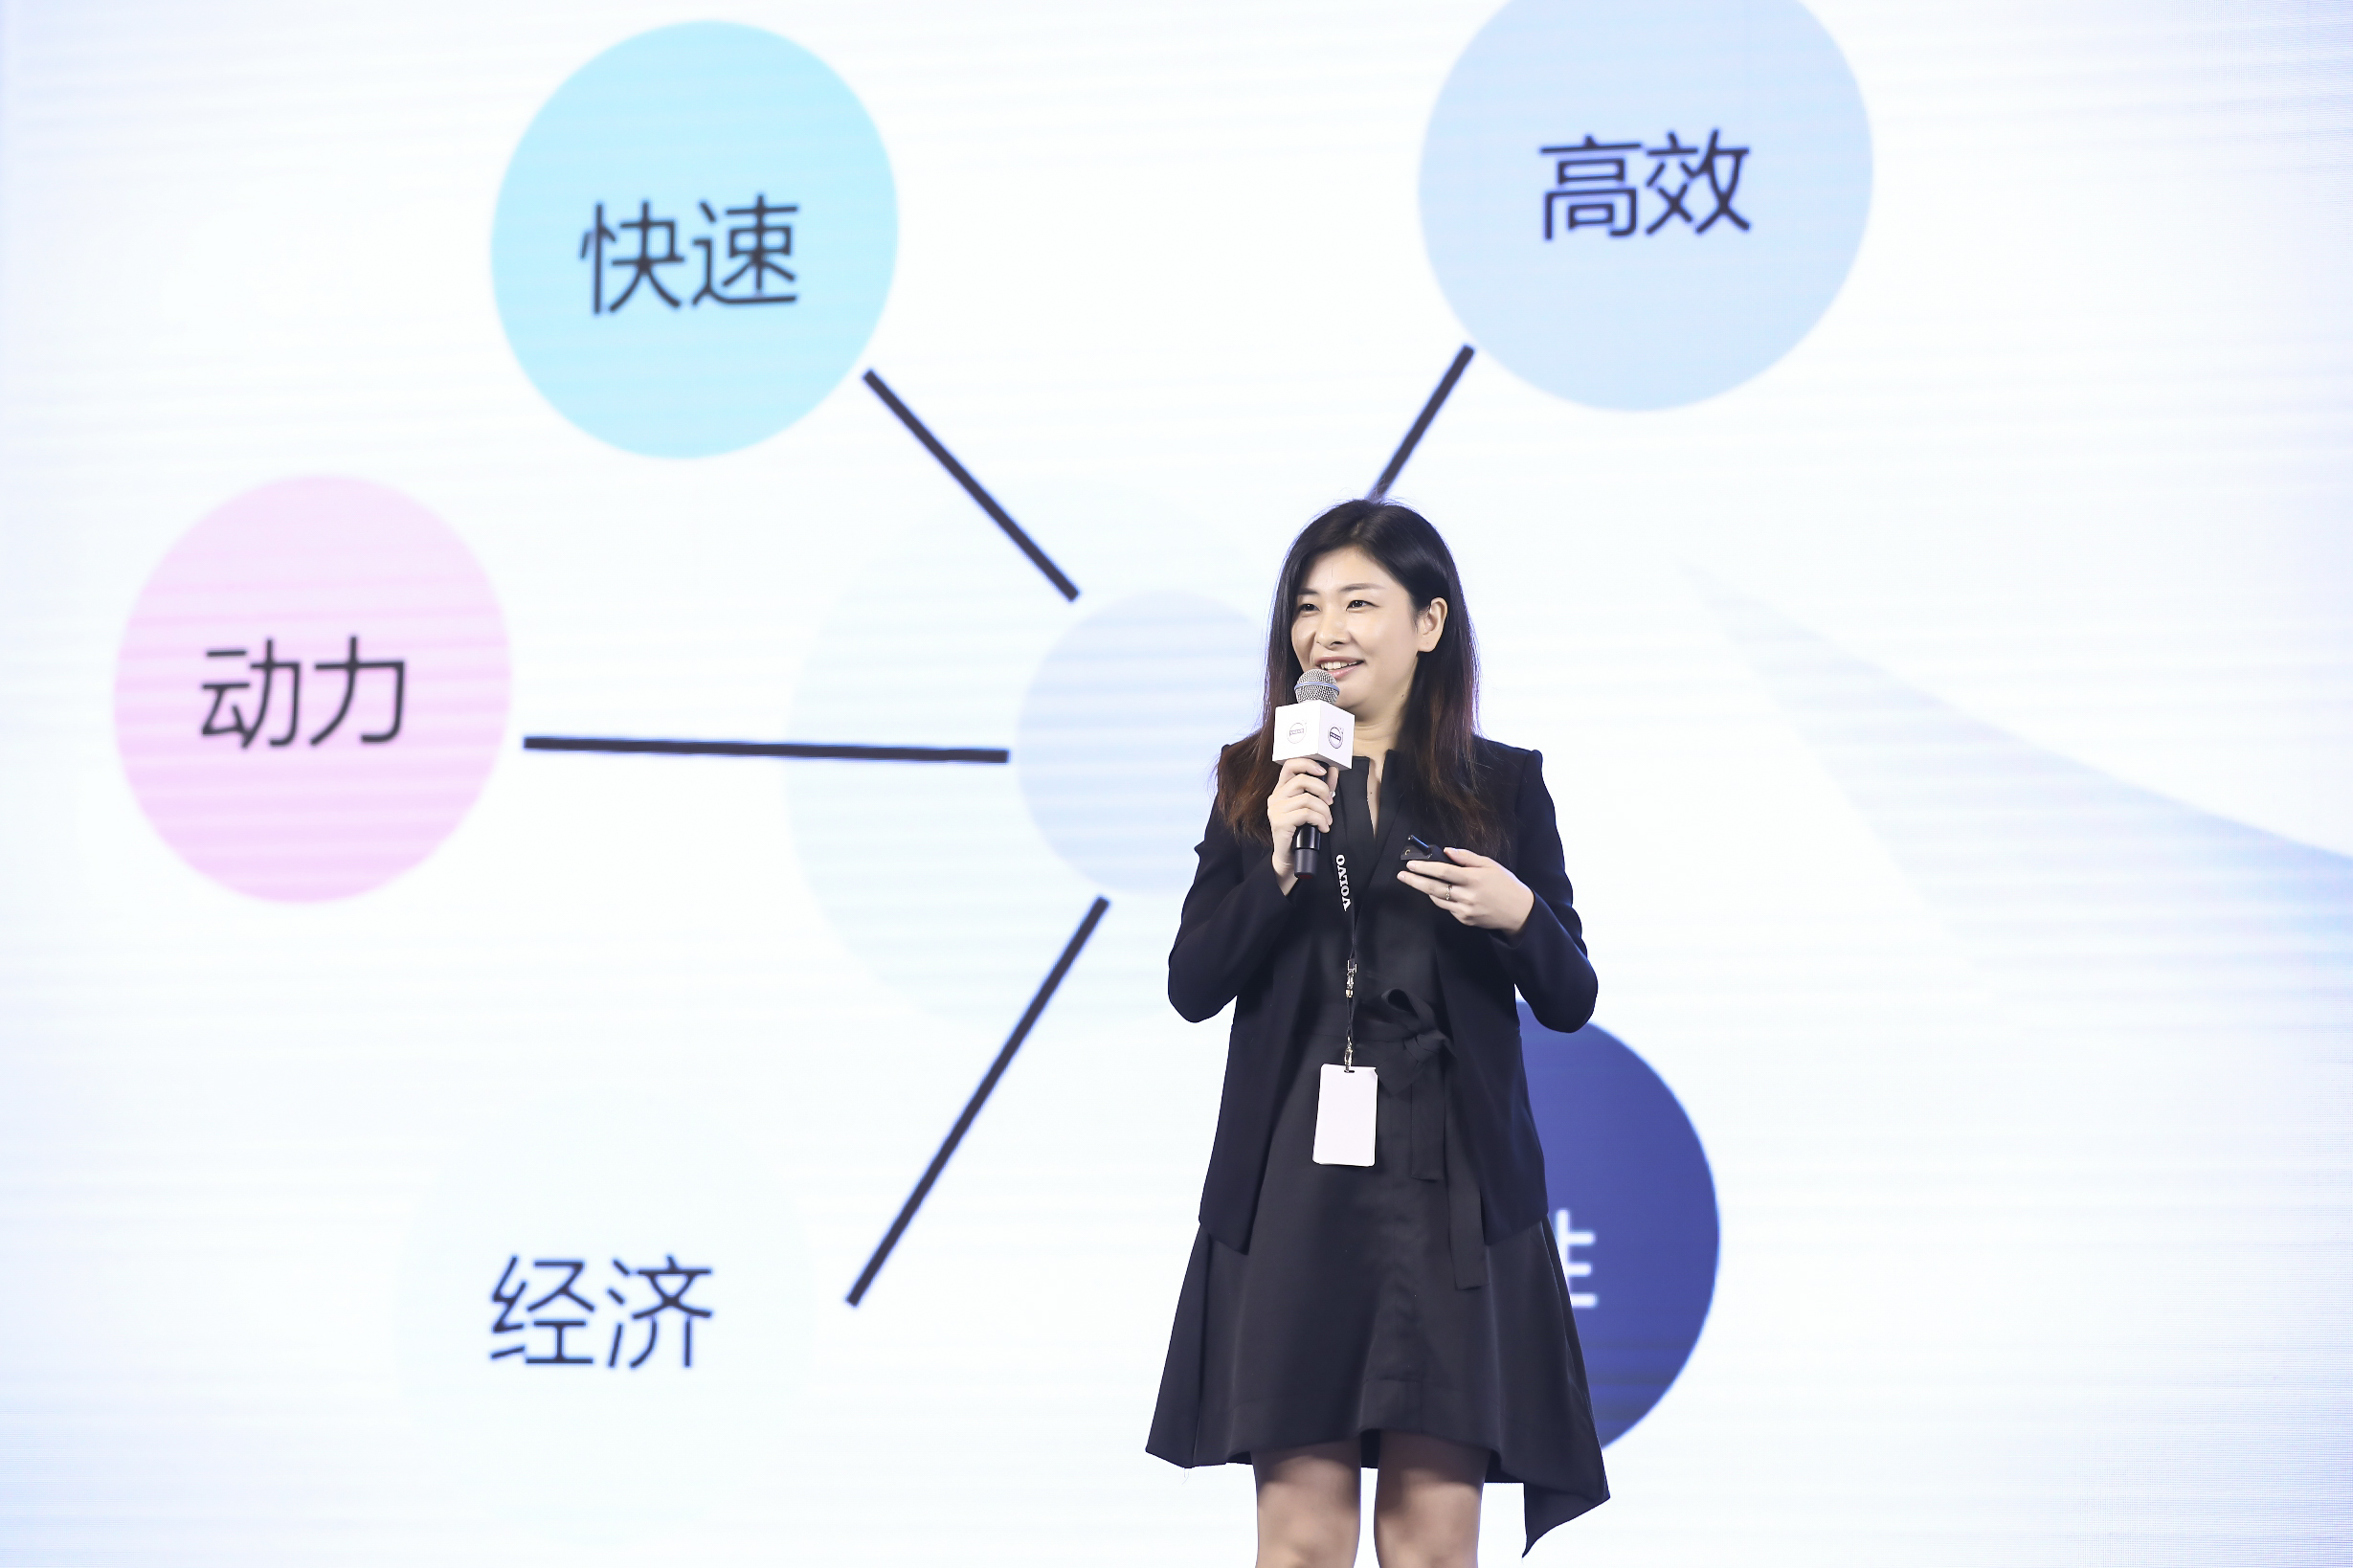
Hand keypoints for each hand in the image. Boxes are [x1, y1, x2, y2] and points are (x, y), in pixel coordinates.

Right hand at [1267, 756, 1333, 893]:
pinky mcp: (1280, 822)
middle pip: (1302, 780)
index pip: (1290, 765)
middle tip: (1330, 802)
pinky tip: (1323, 827)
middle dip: (1323, 789)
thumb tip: (1333, 771)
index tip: (1324, 771)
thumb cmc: (1301, 830)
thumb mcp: (1312, 806)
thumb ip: (1321, 788)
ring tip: (1327, 820)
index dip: (1308, 763)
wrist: (1290, 855)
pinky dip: (1320, 820)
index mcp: (1281, 789)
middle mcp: (1275, 797)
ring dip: (1324, 810)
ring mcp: (1275, 810)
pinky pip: (1306, 814)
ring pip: (1307, 799)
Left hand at [1398, 847, 1534, 934]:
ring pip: (1437, 899)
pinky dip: (1440, 899)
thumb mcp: (1490, 864)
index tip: (1411, 864)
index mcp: (1474, 879)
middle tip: (1401, 875)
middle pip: (1434, 888)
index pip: (1443, 871)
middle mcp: (1467, 896)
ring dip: (1425, 890)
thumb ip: (1467, 857)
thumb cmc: (1505, 884)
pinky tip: (1438, 892)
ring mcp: (1465, 910)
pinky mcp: (1465, 920)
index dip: (1425, 867)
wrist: (1519, 912)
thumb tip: (1446, 851)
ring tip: (1415, 880)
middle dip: (1415, 881)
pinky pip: (1447, 908)